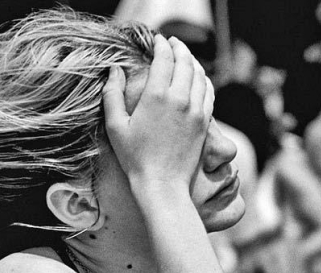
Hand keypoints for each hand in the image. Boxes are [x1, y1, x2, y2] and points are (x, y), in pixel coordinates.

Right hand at [102, 35, 213, 193]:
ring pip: (199, 74)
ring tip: (184, 56)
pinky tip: (197, 78)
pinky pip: (208, 91)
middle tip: (172, 43)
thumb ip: (112, 94)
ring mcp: (195, 110)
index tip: (157, 40)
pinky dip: (203, 79)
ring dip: (192, 61)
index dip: (161, 45)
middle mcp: (179, 98)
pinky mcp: (204, 122)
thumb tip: (114, 70)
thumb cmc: (134, 158)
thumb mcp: (115, 126)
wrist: (162, 184)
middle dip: (178, 48)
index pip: (164, 58)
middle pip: (184, 61)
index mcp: (156, 96)